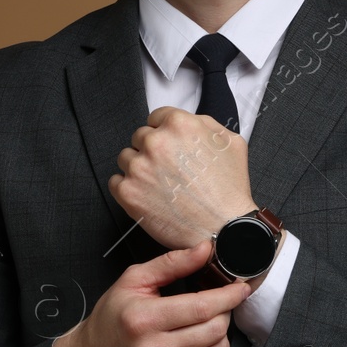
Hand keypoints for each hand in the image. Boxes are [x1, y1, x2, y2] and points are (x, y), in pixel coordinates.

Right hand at [52, 240, 249, 346]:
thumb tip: (204, 250)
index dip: (228, 295)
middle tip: (215, 305)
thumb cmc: (113, 317)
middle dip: (224, 312)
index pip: (202, 307)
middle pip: (215, 330)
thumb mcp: (134, 280)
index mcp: (143, 319)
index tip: (240, 288)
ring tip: (202, 326)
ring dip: (219, 335)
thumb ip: (172, 263)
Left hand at [110, 106, 255, 249]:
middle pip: (140, 137)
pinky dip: (127, 187)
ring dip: (139, 168)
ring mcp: (139, 168)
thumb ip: (206, 124)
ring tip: (159, 184)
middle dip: (152, 151)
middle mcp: (156, 143)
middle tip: (167, 169)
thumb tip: (190, 120)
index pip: (156, 117)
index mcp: (179, 125)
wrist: (224, 229)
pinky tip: (146, 195)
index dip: (163, 133)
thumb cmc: (229, 191)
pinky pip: (115, 181)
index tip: (167, 145)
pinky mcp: (128, 192)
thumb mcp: (231, 143)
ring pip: (126, 158)